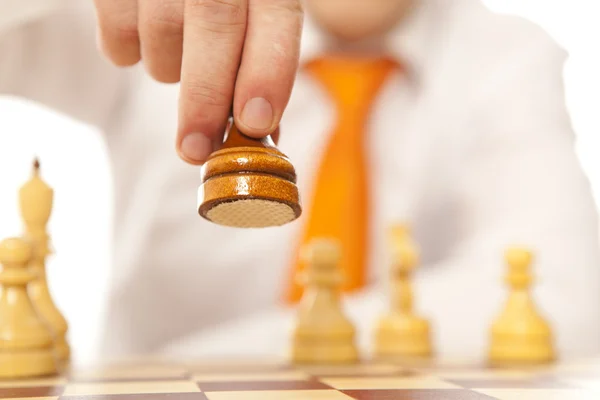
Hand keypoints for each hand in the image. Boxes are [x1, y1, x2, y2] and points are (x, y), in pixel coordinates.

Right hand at [93, 0, 303, 163]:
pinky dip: (128, 52)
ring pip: (162, 32)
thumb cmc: (219, 7)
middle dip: (207, 95)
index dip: (268, 71)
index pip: (277, 16)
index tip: (255, 124)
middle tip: (196, 148)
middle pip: (215, 22)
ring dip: (168, 68)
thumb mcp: (249, 24)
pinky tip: (144, 36)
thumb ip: (257, 70)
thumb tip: (259, 135)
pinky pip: (119, 34)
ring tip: (178, 55)